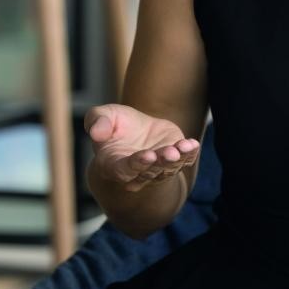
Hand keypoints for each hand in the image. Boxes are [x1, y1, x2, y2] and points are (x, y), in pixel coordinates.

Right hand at [85, 104, 199, 192]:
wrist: (137, 130)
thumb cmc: (116, 124)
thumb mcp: (103, 116)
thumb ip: (96, 121)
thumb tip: (95, 133)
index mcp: (113, 165)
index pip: (124, 170)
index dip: (136, 164)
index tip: (147, 155)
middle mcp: (136, 172)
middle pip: (149, 173)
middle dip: (160, 163)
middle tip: (170, 153)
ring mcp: (157, 169)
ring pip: (168, 170)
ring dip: (177, 160)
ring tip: (183, 147)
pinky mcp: (175, 161)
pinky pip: (185, 162)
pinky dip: (190, 155)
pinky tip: (193, 144)